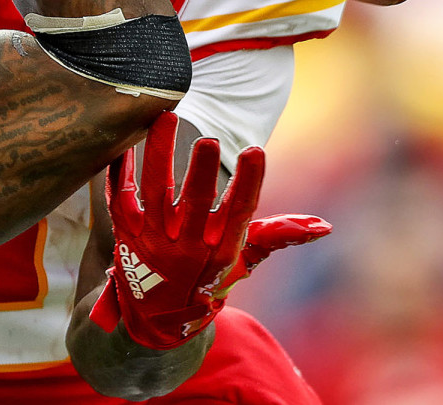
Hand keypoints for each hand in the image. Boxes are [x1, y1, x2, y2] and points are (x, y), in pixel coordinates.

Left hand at [89, 112, 330, 348]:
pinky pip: (120, 198)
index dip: (249, 183)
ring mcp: (153, 241)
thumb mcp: (244, 261)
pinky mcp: (125, 235)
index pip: (240, 212)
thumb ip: (279, 235)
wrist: (156, 324)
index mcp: (222, 248)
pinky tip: (127, 141)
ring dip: (159, 156)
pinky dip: (121, 170)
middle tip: (209, 141)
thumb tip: (323, 227)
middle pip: (195, 204)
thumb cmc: (208, 281)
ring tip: (165, 119)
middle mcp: (188, 246)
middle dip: (202, 173)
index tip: (256, 151)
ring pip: (155, 193)